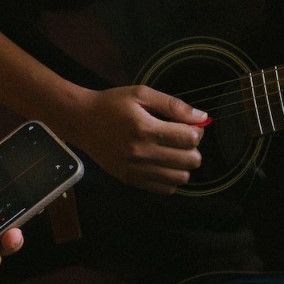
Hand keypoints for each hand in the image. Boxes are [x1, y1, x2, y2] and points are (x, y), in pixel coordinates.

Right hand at [62, 85, 206, 193]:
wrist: (81, 121)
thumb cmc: (111, 104)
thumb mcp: (141, 94)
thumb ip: (173, 105)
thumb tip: (202, 117)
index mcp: (145, 128)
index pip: (189, 139)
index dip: (197, 132)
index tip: (190, 126)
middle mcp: (142, 152)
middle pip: (189, 160)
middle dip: (193, 149)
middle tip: (182, 140)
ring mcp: (135, 169)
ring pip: (180, 178)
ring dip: (183, 165)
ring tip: (173, 153)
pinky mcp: (130, 179)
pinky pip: (164, 189)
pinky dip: (170, 179)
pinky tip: (163, 165)